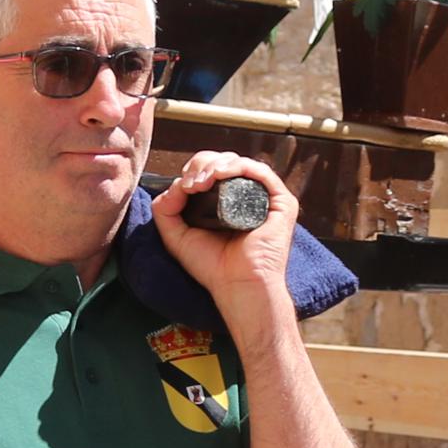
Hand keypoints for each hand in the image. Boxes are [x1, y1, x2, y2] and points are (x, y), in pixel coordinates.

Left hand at [158, 153, 296, 319]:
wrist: (237, 286)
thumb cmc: (212, 266)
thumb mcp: (176, 235)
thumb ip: (166, 208)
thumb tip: (174, 184)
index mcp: (224, 200)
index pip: (210, 169)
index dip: (195, 169)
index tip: (184, 186)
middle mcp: (245, 196)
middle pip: (223, 160)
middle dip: (202, 165)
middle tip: (192, 184)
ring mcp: (265, 198)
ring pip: (240, 163)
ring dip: (216, 165)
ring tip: (202, 182)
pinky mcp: (282, 203)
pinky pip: (262, 172)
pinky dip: (239, 167)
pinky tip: (221, 175)